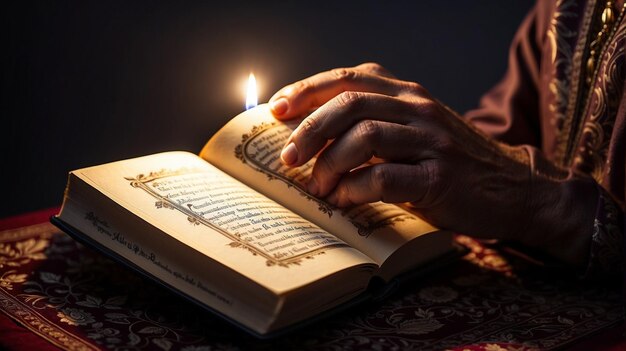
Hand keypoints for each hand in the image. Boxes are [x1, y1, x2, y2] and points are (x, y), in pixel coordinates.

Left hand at [269, 63, 535, 241]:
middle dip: (309, 130)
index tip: (276, 109)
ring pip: (364, 137)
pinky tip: (346, 201)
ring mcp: (430, 141)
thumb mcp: (416, 130)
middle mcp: (417, 108)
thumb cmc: (452, 163)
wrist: (512, 188)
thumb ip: (376, 123)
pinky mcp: (439, 177)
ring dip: (329, 164)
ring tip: (318, 187)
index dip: (307, 90)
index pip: (348, 78)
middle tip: (289, 158)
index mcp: (407, 93)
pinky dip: (355, 190)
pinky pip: (384, 177)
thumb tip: (313, 136)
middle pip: (349, 103)